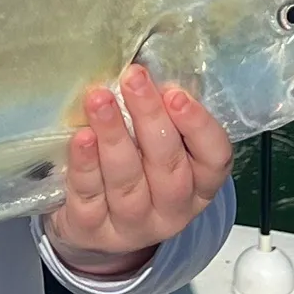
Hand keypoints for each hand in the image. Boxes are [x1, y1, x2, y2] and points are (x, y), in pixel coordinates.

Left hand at [45, 67, 232, 277]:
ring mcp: (133, 224)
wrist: (91, 223)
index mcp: (198, 183)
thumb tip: (145, 62)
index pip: (214, 158)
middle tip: (133, 78)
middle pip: (168, 167)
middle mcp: (172, 209)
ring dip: (114, 137)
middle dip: (151, 119)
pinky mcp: (93, 230)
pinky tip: (80, 137)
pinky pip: (90, 197)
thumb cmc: (132, 166)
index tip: (176, 93)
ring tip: (99, 100)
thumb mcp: (153, 143)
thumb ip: (159, 111)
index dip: (199, 126)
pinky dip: (85, 165)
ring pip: (128, 182)